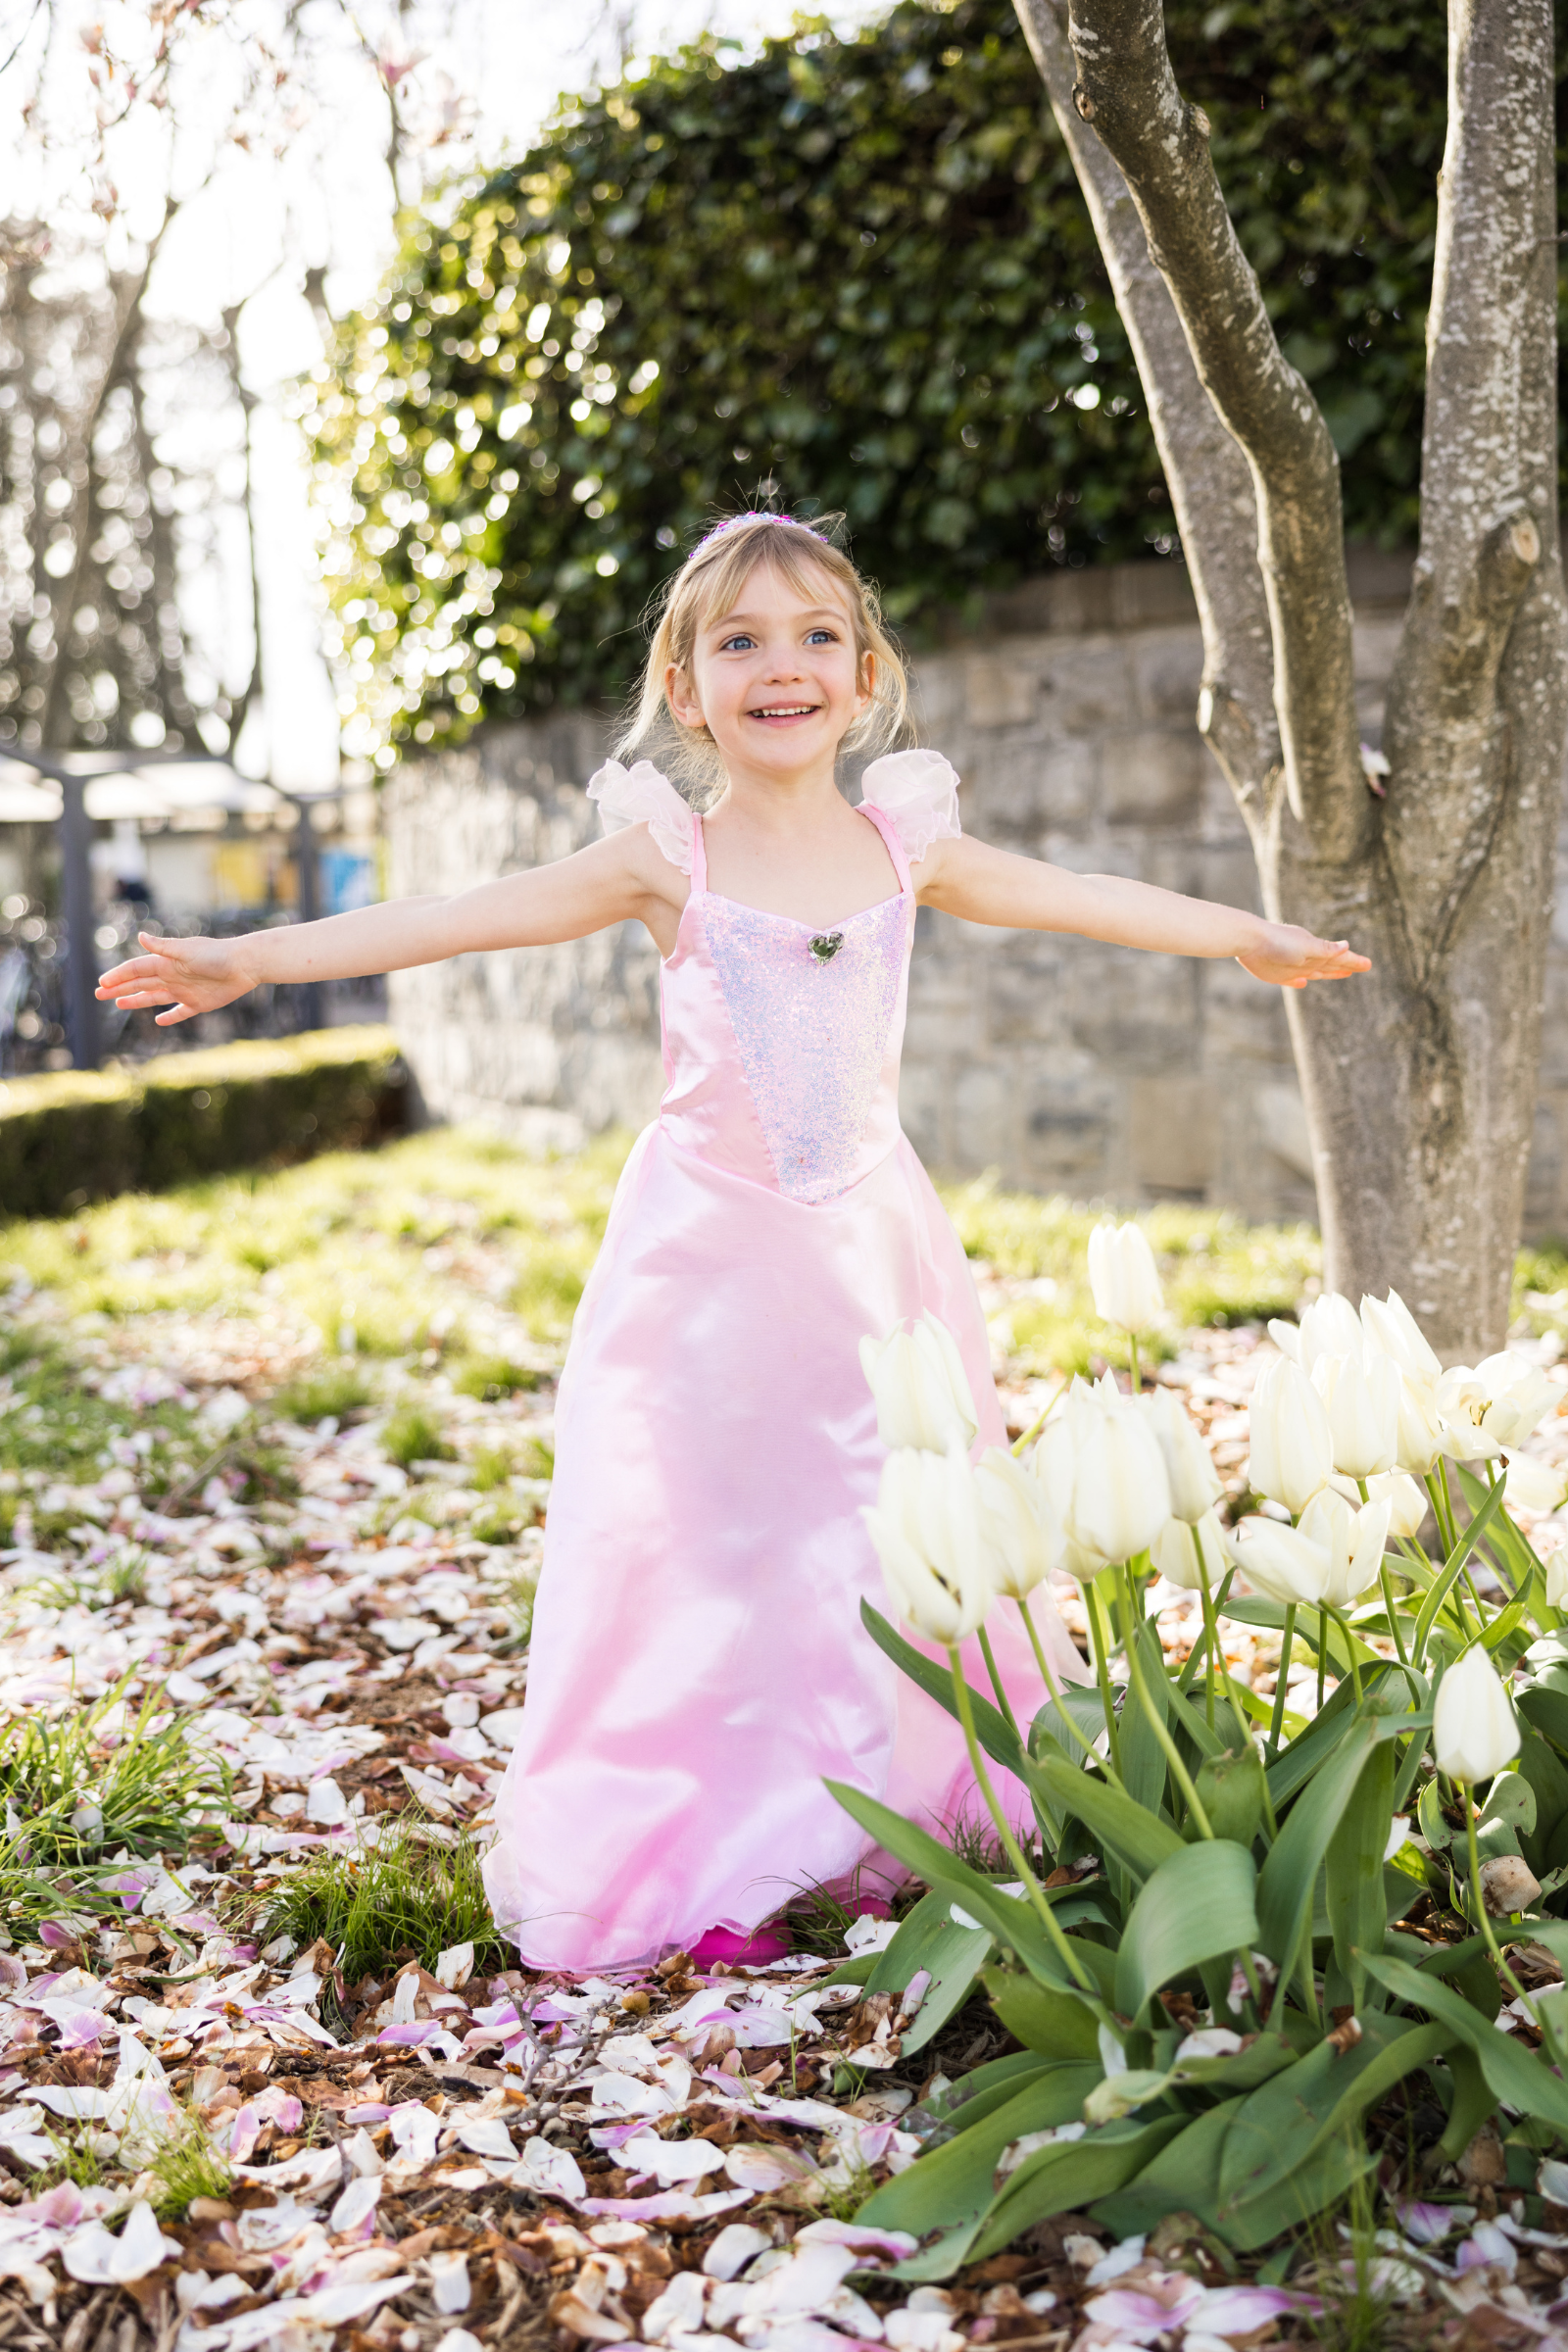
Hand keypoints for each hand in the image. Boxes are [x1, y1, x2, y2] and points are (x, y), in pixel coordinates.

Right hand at [95, 931, 258, 1025]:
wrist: (245, 965)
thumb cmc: (216, 954)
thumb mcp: (187, 950)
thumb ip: (164, 947)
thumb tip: (140, 937)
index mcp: (167, 962)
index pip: (136, 969)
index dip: (119, 976)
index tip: (102, 983)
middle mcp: (173, 976)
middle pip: (140, 984)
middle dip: (120, 988)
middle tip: (99, 993)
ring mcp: (185, 990)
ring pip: (155, 997)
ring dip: (136, 1000)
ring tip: (119, 1003)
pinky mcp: (199, 1003)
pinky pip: (180, 1012)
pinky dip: (170, 1017)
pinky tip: (159, 1021)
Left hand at [1237, 923, 1371, 990]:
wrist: (1250, 941)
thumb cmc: (1279, 942)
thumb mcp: (1307, 947)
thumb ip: (1326, 949)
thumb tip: (1347, 945)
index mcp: (1316, 950)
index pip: (1340, 958)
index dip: (1354, 961)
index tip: (1368, 964)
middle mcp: (1306, 958)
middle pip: (1331, 965)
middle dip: (1346, 966)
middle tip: (1362, 966)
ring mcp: (1292, 967)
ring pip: (1316, 972)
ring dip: (1328, 973)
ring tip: (1342, 973)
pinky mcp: (1277, 975)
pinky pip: (1293, 980)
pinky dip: (1299, 982)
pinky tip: (1303, 982)